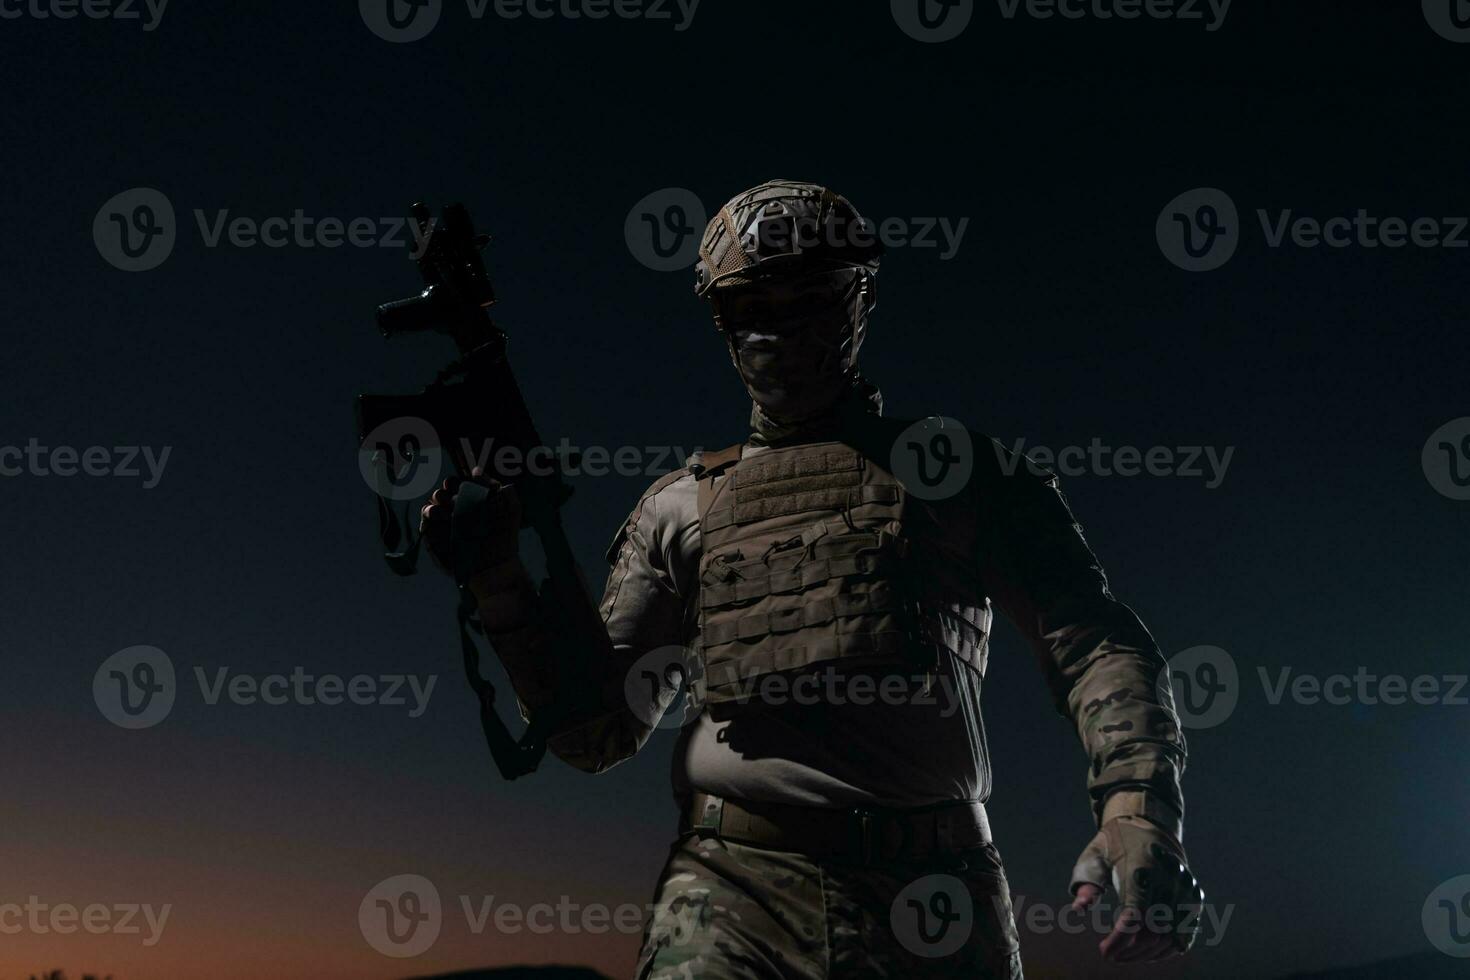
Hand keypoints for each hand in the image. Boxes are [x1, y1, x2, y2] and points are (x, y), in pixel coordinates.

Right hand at [418, 469, 521, 578]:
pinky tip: (443, 520)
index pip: (452, 485)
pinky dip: (430, 520)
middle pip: (439, 495)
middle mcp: (453, 510)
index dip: (452, 483)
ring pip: (429, 507)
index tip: (456, 486)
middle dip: (442, 494)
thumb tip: (476, 470)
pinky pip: (426, 526)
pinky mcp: (435, 540)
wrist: (497, 564)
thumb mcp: (509, 508)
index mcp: (468, 500)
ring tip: (446, 513)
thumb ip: (495, 486)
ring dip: (434, 507)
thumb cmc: (504, 536)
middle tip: (452, 500)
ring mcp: (443, 525)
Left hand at [1070, 816, 1204, 963]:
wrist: (1149, 824)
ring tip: (1125, 955)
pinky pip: (1186, 933)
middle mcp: (1168, 881)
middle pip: (1153, 932)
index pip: (1135, 916)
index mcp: (1140, 870)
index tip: (1104, 952)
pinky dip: (1167, 948)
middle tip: (1110, 954)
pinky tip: (1147, 952)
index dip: (1120, 940)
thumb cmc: (1114, 843)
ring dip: (1147, 953)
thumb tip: (1077, 909)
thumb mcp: (1094, 856)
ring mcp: (1185, 891)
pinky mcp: (1194, 898)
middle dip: (1130, 950)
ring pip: (1171, 937)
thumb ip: (1087, 883)